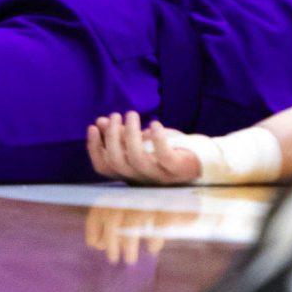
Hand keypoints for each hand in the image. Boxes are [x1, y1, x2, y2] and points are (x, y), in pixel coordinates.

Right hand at [87, 111, 202, 184]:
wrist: (198, 160)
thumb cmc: (166, 151)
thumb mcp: (141, 141)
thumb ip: (122, 134)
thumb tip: (101, 121)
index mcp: (130, 172)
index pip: (104, 167)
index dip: (94, 148)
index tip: (93, 127)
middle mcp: (140, 177)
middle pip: (117, 162)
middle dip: (112, 136)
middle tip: (116, 115)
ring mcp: (158, 175)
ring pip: (136, 159)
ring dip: (131, 134)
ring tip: (131, 114)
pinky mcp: (176, 169)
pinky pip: (163, 156)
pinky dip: (157, 139)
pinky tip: (154, 124)